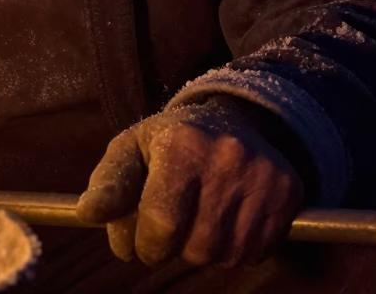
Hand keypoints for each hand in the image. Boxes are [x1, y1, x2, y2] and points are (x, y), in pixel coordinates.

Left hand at [76, 100, 304, 267]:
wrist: (231, 119)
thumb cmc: (170, 142)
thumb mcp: (132, 149)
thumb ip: (108, 182)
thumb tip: (87, 214)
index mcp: (180, 145)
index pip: (161, 226)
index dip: (145, 244)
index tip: (142, 238)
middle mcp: (226, 157)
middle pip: (194, 247)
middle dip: (175, 247)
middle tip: (172, 223)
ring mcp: (262, 175)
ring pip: (225, 256)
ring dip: (204, 249)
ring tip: (198, 216)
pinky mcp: (288, 191)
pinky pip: (255, 253)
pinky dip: (235, 247)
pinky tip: (226, 217)